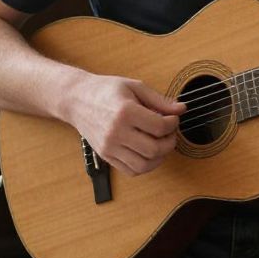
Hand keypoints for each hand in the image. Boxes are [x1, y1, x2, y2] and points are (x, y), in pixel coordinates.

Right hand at [67, 75, 185, 175]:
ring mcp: (109, 147)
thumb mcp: (135, 87)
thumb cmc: (106, 90)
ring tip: (161, 144)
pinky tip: (149, 153)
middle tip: (170, 132)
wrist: (76, 99)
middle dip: (170, 142)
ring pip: (143, 164)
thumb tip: (182, 109)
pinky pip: (131, 170)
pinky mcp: (105, 156)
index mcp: (125, 112)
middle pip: (154, 149)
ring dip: (159, 157)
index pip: (159, 126)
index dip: (173, 123)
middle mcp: (116, 132)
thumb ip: (160, 100)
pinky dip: (145, 166)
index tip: (173, 118)